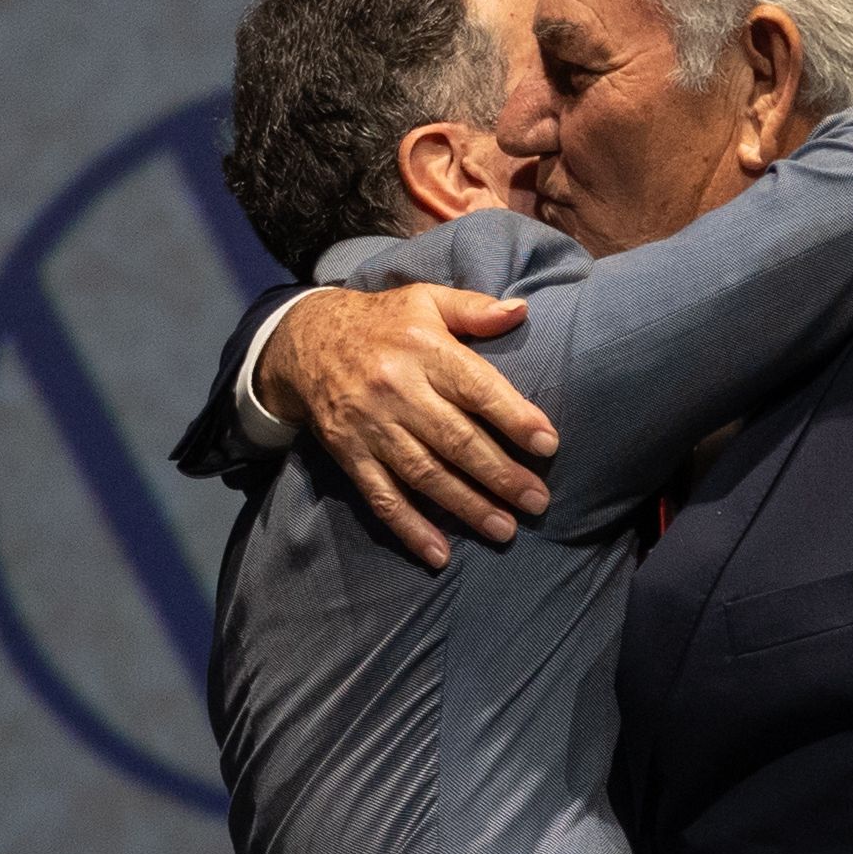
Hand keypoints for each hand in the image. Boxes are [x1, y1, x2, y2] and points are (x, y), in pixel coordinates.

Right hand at [257, 286, 559, 568]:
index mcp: (423, 349)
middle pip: (456, 439)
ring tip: (504, 529)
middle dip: (500, 475)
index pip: (476, 388)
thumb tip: (521, 311)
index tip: (548, 445)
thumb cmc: (383, 322)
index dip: (514, 417)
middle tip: (538, 501)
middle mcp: (397, 389)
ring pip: (424, 474)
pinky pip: (381, 496)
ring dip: (466, 506)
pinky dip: (410, 528)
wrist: (304, 340)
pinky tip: (439, 553)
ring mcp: (370, 426)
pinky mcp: (349, 454)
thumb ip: (474, 309)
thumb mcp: (425, 300)